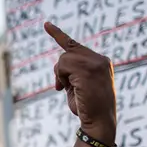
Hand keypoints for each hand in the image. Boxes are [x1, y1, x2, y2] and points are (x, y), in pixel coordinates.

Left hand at [45, 23, 116, 142]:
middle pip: (66, 53)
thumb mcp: (78, 86)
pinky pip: (63, 65)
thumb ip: (71, 72)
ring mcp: (95, 63)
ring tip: (69, 89)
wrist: (99, 122)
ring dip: (60, 76)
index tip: (46, 24)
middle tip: (62, 87)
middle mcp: (100, 60)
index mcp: (100, 62)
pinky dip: (61, 77)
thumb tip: (59, 66)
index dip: (58, 34)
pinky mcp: (88, 69)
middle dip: (60, 70)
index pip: (74, 45)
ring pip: (63, 59)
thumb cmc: (87, 108)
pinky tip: (68, 88)